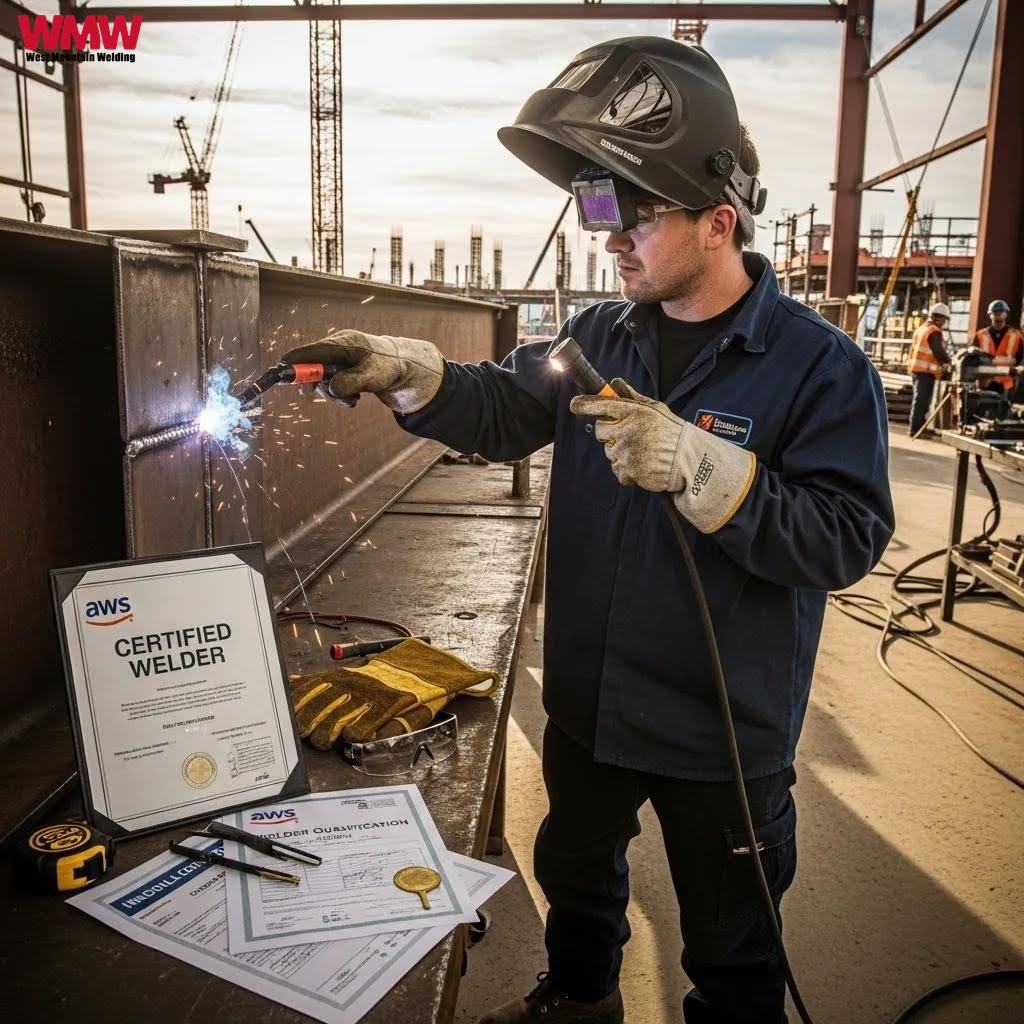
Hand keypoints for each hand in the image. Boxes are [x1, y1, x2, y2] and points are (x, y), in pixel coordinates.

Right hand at [282, 329, 443, 413]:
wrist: (400, 366)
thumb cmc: (387, 367)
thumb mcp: (372, 377)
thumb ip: (351, 382)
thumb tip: (331, 388)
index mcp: (343, 343)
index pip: (311, 351)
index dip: (295, 362)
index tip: (281, 371)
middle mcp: (337, 347)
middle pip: (313, 368)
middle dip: (323, 388)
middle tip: (339, 399)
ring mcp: (337, 357)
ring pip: (323, 380)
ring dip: (335, 395)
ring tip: (353, 401)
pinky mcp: (339, 366)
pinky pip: (331, 382)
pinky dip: (339, 393)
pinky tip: (353, 398)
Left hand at [569, 378, 756, 532]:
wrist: (688, 461)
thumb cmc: (672, 433)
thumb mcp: (655, 409)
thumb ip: (633, 397)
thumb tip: (615, 384)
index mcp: (634, 411)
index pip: (602, 405)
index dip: (586, 405)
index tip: (574, 405)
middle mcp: (627, 429)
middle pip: (600, 432)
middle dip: (611, 434)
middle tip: (631, 436)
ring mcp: (626, 451)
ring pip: (609, 452)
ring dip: (621, 453)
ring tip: (643, 452)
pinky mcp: (628, 471)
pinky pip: (617, 470)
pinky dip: (627, 470)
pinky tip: (643, 465)